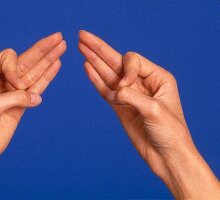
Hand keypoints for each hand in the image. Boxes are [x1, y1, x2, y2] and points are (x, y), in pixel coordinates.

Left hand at [0, 32, 65, 199]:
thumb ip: (15, 97)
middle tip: (58, 38)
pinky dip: (46, 77)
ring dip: (48, 60)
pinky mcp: (20, 104)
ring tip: (61, 47)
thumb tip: (36, 97)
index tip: (15, 86)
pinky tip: (55, 65)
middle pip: (24, 60)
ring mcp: (10, 92)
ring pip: (33, 72)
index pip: (6, 58)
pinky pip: (36, 87)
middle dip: (42, 49)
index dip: (15, 68)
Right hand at [79, 30, 219, 198]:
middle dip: (99, 49)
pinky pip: (105, 89)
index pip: (133, 61)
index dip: (126, 69)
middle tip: (82, 36)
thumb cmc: (170, 133)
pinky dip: (95, 79)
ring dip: (94, 61)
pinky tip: (87, 67)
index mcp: (157, 77)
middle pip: (117, 62)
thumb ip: (132, 96)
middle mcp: (142, 83)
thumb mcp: (155, 111)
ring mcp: (129, 94)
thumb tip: (115, 90)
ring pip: (108, 74)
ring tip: (81, 47)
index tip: (126, 88)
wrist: (165, 156)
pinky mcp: (120, 106)